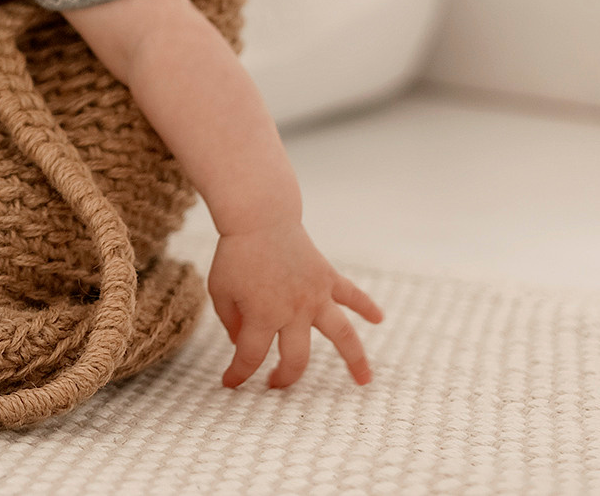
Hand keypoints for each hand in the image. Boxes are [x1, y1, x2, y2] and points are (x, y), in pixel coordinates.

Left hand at [209, 222, 382, 388]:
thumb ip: (231, 322)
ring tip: (365, 381)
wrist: (258, 217)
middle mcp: (293, 311)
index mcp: (262, 316)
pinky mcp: (327, 277)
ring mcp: (315, 295)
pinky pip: (352, 294)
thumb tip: (243, 342)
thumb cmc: (235, 253)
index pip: (250, 357)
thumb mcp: (220, 290)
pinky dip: (367, 306)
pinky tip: (379, 318)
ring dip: (354, 359)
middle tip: (274, 384)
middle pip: (296, 359)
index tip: (230, 382)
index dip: (238, 374)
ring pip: (341, 334)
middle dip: (285, 377)